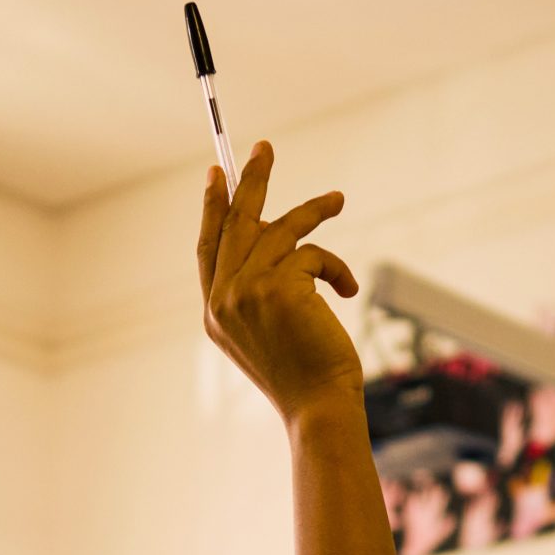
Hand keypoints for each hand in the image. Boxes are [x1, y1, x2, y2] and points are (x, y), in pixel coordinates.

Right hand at [197, 142, 364, 425]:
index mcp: (214, 314)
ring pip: (280, 230)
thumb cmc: (306, 374)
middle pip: (234, 224)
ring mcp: (245, 292)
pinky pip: (313, 253)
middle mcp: (222, 300)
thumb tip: (275, 228)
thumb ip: (263, 284)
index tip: (217, 175)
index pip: (208, 248)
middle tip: (264, 147)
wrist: (318, 408)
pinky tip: (346, 293)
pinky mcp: (276, 286)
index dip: (212, 209)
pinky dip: (336, 268)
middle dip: (251, 180)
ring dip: (314, 211)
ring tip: (337, 200)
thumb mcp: (273, 327)